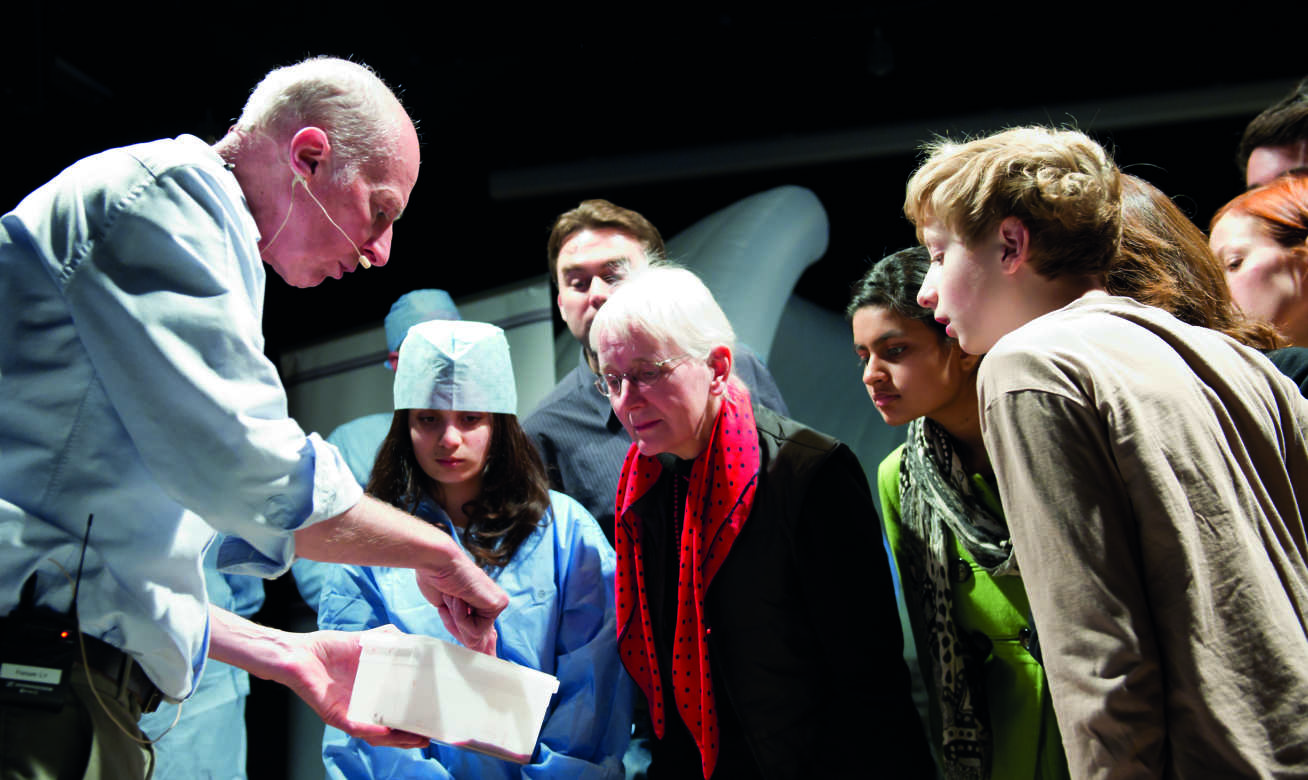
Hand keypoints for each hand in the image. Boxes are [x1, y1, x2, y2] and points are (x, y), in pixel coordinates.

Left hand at [283, 626, 429, 747]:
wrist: (298, 652)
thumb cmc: (328, 649)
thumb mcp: (365, 641)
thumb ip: (388, 640)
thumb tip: (412, 639)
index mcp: (369, 693)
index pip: (394, 711)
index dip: (412, 718)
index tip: (433, 720)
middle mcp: (360, 707)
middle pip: (388, 730)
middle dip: (408, 737)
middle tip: (427, 738)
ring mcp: (348, 712)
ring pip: (374, 734)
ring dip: (395, 739)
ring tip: (414, 739)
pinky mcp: (334, 713)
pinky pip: (354, 725)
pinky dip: (370, 729)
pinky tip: (386, 730)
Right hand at [416, 561, 507, 652]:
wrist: (436, 561)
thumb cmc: (435, 578)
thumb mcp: (447, 608)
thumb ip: (457, 624)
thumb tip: (471, 647)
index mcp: (481, 603)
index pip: (476, 634)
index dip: (461, 632)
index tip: (463, 624)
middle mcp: (493, 603)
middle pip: (474, 639)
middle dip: (456, 626)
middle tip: (450, 598)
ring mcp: (498, 603)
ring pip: (474, 637)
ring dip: (455, 619)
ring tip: (453, 595)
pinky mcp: (498, 604)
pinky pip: (474, 631)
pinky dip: (459, 617)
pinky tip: (458, 596)